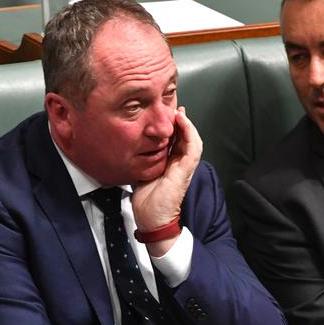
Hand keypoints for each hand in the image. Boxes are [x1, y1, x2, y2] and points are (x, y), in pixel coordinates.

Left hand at [132, 107, 202, 255]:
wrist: (152, 218)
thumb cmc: (147, 201)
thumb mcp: (142, 172)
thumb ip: (142, 159)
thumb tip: (131, 147)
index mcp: (171, 163)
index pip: (175, 139)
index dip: (172, 125)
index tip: (165, 112)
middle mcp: (180, 163)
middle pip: (185, 136)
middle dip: (180, 120)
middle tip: (173, 106)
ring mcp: (185, 166)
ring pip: (192, 138)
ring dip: (186, 123)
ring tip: (178, 111)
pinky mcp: (186, 169)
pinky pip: (193, 147)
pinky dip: (189, 132)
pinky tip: (182, 121)